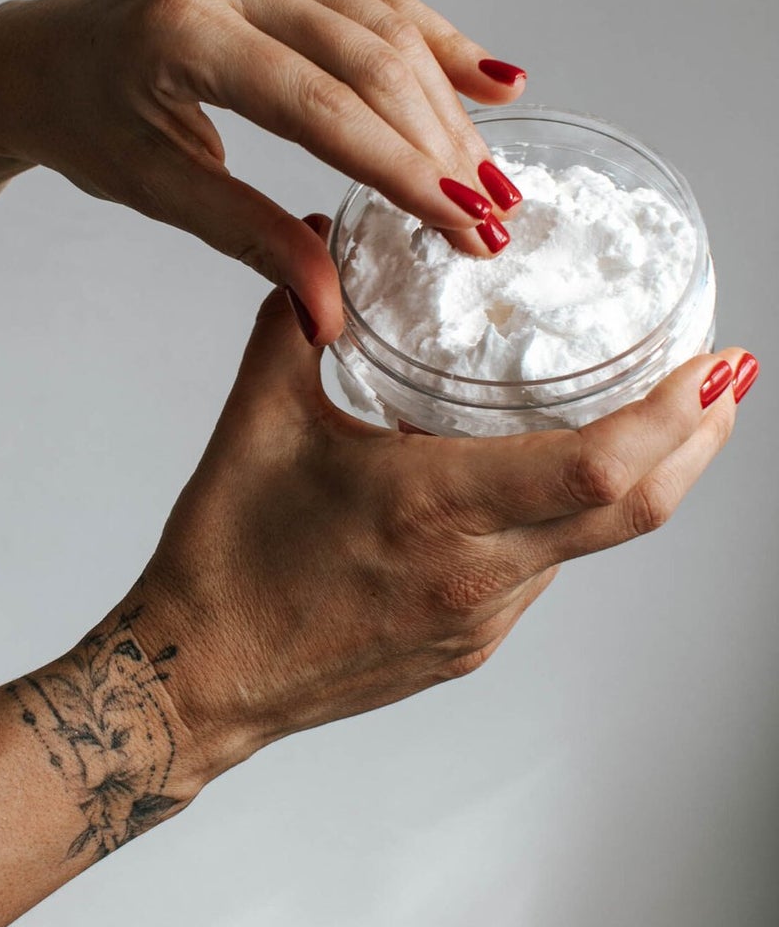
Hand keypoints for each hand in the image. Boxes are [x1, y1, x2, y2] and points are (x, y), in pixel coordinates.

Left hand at [0, 0, 527, 341]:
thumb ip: (249, 237)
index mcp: (183, 34)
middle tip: (492, 218)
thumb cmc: (80, 122)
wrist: (30, 57)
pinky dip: (434, 41)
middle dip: (440, 144)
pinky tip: (489, 82)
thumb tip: (329, 311)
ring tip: (495, 176)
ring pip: (384, 25)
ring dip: (448, 102)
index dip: (401, 170)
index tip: (463, 226)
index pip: (320, 108)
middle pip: (368, 60)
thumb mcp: (154, 188)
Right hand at [118, 219, 750, 780]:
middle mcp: (478, 573)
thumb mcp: (256, 424)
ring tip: (647, 412)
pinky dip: (568, 518)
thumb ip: (294, 325)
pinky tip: (543, 479)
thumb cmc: (225, 562)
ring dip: (635, 478)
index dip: (674, 416)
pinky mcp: (470, 642)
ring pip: (593, 544)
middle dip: (698, 440)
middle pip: (635, 511)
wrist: (200, 679)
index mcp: (435, 510)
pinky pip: (544, 572)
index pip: (599, 469)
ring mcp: (482, 618)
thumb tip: (315, 248)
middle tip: (726, 375)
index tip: (715, 362)